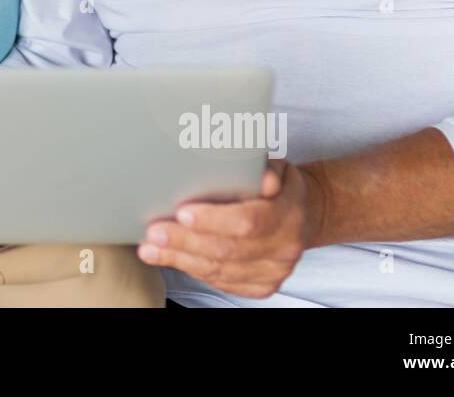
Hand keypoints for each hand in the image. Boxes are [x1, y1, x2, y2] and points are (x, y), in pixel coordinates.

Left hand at [135, 158, 326, 298]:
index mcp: (287, 215)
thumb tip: (262, 177)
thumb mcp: (277, 167)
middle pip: (228, 250)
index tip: (182, 213)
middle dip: (186, 241)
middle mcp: (283, 248)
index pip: (247, 221)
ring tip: (150, 248)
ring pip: (220, 270)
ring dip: (180, 259)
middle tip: (154, 232)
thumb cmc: (279, 186)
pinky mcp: (262, 286)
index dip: (213, 220)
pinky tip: (170, 258)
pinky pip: (222, 281)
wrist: (303, 216)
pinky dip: (192, 269)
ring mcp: (274, 271)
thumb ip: (265, 168)